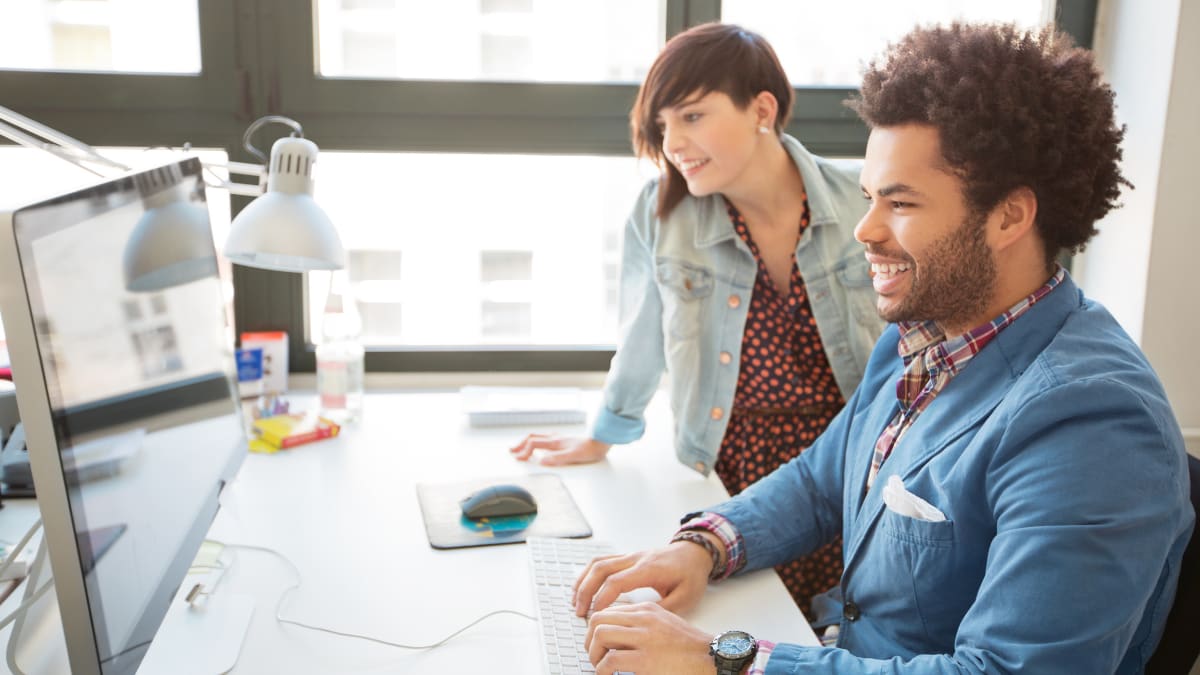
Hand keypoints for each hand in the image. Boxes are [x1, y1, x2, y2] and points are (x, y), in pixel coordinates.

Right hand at [508, 434, 610, 465]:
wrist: (601, 442)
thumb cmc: (589, 449)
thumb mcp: (573, 456)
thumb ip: (558, 458)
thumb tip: (542, 461)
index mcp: (555, 442)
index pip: (533, 444)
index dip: (524, 451)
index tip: (519, 459)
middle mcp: (555, 438)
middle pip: (532, 438)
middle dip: (520, 444)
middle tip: (512, 451)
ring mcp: (559, 438)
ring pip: (538, 437)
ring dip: (526, 442)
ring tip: (520, 447)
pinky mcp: (563, 440)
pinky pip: (544, 439)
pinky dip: (535, 442)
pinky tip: (538, 446)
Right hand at [572, 543, 710, 616]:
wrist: (695, 552)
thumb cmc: (691, 575)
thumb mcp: (686, 597)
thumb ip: (663, 609)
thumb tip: (640, 621)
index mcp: (649, 569)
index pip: (617, 581)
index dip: (602, 599)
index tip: (595, 616)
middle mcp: (636, 559)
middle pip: (601, 569)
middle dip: (586, 591)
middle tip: (579, 612)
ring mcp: (630, 555)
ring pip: (598, 563)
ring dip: (583, 581)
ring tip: (575, 601)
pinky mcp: (628, 557)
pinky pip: (602, 561)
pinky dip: (589, 574)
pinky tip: (583, 587)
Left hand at [585, 601, 714, 674]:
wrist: (714, 659)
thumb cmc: (692, 648)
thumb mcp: (666, 624)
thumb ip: (644, 624)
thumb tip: (619, 634)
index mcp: (648, 611)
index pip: (609, 611)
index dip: (597, 628)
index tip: (597, 642)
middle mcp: (644, 620)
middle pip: (598, 619)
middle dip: (589, 639)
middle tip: (594, 655)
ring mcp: (644, 639)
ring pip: (600, 636)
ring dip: (593, 654)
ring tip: (600, 667)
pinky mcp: (645, 661)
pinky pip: (609, 662)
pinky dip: (602, 671)